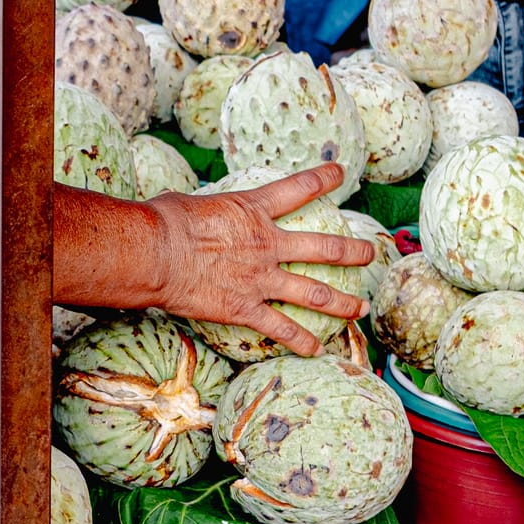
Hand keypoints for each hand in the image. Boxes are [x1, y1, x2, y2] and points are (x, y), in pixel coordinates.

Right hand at [148, 162, 373, 356]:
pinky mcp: (245, 309)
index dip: (323, 179)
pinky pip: (281, 328)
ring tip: (361, 309)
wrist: (154, 254)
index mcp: (252, 211)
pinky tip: (317, 349)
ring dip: (343, 303)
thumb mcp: (188, 201)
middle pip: (324, 248)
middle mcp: (266, 245)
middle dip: (353, 253)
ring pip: (315, 293)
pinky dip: (301, 340)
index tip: (339, 173)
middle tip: (370, 254)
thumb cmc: (162, 222)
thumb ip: (205, 209)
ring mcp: (260, 279)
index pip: (298, 189)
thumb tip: (189, 208)